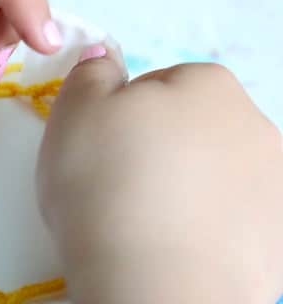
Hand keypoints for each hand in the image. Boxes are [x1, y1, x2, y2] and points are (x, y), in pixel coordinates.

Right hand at [37, 44, 282, 302]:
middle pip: (190, 128)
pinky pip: (230, 217)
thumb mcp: (75, 110)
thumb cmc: (105, 182)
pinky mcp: (277, 236)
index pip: (158, 85)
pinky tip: (176, 245)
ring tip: (147, 219)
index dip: (122, 114)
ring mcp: (274, 183)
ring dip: (185, 185)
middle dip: (157, 146)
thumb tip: (104, 57)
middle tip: (120, 183)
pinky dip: (206, 225)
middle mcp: (254, 124)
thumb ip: (90, 73)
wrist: (153, 283)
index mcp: (207, 85)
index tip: (103, 148)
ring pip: (212, 173)